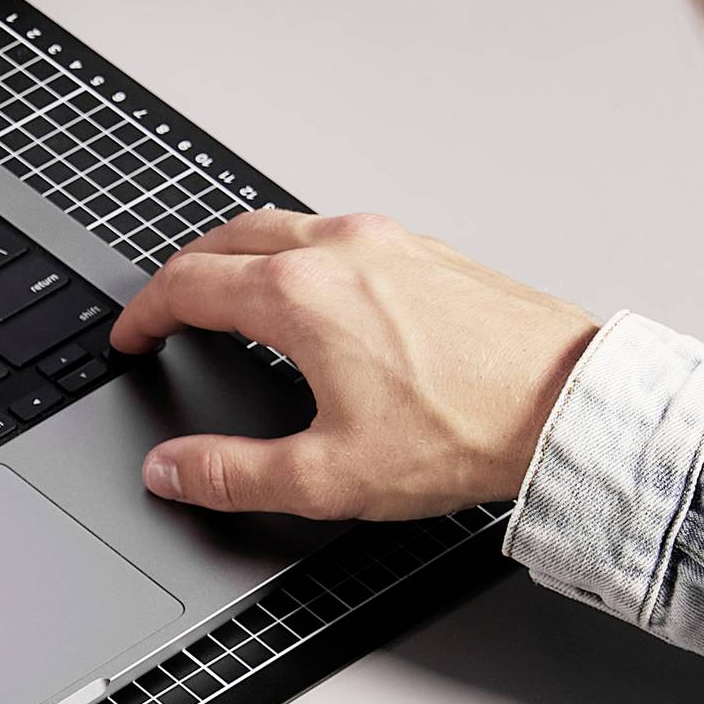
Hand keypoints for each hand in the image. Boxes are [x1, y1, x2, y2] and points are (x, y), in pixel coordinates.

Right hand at [107, 210, 599, 519]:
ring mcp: (389, 242)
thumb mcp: (328, 476)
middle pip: (229, 238)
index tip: (132, 336)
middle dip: (185, 272)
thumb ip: (232, 474)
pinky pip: (339, 236)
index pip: (189, 284)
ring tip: (229, 293)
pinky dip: (299, 257)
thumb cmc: (467, 431)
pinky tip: (314, 295)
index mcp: (299, 296)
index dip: (145, 314)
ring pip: (286, 227)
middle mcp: (339, 250)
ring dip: (241, 256)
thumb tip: (171, 470)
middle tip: (167, 308)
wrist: (570, 404)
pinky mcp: (429, 252)